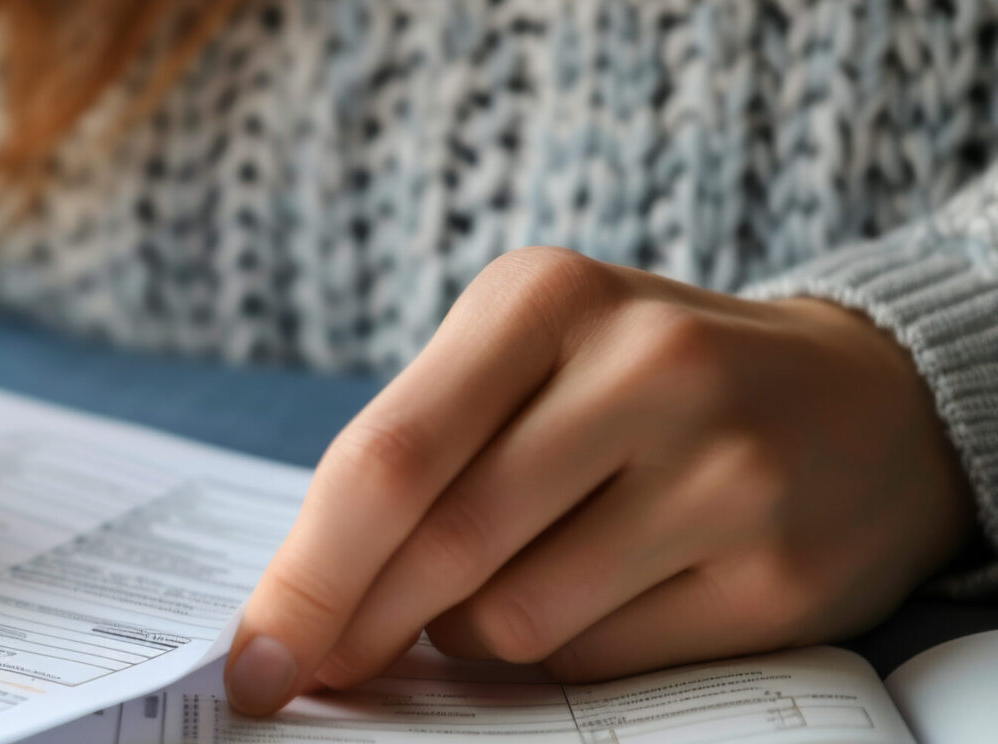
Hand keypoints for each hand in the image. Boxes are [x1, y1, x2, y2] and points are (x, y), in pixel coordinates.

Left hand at [225, 246, 970, 713]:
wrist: (859, 400)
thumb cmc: (638, 386)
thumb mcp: (526, 358)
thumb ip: (418, 458)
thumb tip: (302, 611)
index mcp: (544, 296)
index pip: (384, 459)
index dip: (304, 577)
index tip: (252, 658)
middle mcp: (644, 366)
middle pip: (441, 545)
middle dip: (358, 627)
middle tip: (322, 667)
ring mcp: (724, 471)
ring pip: (514, 621)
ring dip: (471, 636)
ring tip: (509, 585)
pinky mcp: (778, 574)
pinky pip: (602, 661)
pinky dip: (562, 655)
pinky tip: (595, 599)